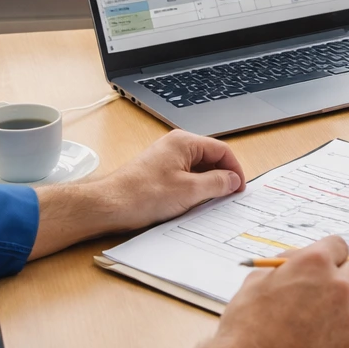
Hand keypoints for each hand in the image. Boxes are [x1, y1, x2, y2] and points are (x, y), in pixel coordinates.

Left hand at [28, 130, 244, 256]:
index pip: (221, 150)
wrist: (109, 205)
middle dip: (221, 178)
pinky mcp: (159, 173)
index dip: (234, 169)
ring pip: (198, 170)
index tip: (239, 188)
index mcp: (184, 142)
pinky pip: (185, 178)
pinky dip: (193, 190)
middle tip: (228, 198)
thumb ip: (217, 183)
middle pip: (210, 159)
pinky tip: (192, 205)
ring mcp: (166, 159)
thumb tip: (233, 180)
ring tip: (209, 204)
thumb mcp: (189, 191)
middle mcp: (175, 146)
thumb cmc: (143, 195)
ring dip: (207, 186)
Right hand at [144, 236, 348, 347]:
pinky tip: (325, 341)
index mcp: (314, 263)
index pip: (339, 246)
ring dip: (343, 310)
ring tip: (316, 324)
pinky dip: (347, 335)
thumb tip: (297, 262)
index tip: (325, 265)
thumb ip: (284, 266)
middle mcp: (337, 285)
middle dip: (339, 280)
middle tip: (320, 295)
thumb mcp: (256, 281)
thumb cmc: (247, 326)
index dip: (329, 256)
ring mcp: (347, 316)